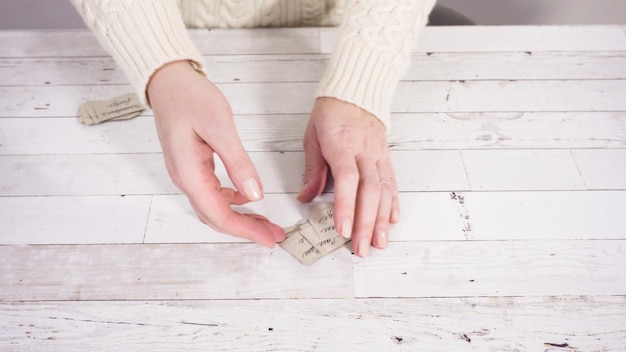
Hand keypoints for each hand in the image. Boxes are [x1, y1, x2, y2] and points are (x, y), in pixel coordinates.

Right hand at [148, 60, 284, 246]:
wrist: (167, 81)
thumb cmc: (189, 98)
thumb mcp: (220, 128)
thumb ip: (238, 163)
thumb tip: (255, 194)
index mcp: (189, 173)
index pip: (219, 215)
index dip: (246, 230)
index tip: (269, 238)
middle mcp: (185, 179)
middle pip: (216, 217)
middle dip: (246, 229)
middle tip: (274, 235)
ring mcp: (186, 174)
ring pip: (214, 208)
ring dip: (240, 218)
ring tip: (265, 222)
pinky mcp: (192, 167)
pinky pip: (212, 194)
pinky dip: (232, 202)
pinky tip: (247, 198)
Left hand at [298, 97, 398, 256]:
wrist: (356, 91)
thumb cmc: (331, 114)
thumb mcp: (312, 137)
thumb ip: (312, 170)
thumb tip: (305, 198)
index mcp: (342, 145)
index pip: (347, 179)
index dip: (346, 206)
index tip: (342, 229)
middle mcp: (364, 151)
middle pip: (369, 191)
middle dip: (366, 222)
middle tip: (362, 248)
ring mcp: (378, 155)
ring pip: (384, 191)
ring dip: (383, 220)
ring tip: (380, 243)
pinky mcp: (386, 158)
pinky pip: (392, 182)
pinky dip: (393, 203)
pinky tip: (393, 221)